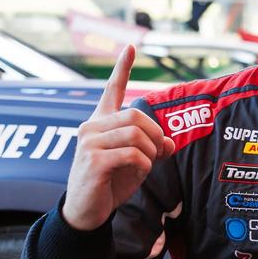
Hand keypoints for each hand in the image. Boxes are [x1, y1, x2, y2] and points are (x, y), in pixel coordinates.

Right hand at [62, 46, 174, 230]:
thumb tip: (170, 142)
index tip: (131, 47)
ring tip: (145, 165)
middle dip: (155, 135)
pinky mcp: (93, 160)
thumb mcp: (136, 162)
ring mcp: (89, 142)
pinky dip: (144, 164)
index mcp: (100, 122)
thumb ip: (151, 148)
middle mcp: (91, 127)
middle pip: (135, 115)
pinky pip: (132, 154)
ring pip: (135, 134)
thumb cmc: (110, 183)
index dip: (122, 68)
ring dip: (150, 152)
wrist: (87, 211)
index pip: (111, 90)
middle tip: (158, 153)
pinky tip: (137, 173)